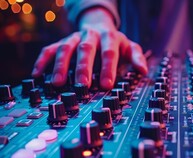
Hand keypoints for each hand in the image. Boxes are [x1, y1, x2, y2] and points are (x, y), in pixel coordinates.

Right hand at [32, 8, 147, 89]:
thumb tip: (143, 71)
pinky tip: (37, 75)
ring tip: (57, 83)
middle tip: (82, 85)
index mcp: (109, 38)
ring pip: (65, 48)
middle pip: (86, 49)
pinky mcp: (61, 42)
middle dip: (83, 67)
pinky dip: (42, 61)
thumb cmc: (115, 43)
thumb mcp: (129, 47)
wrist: (98, 26)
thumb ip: (136, 58)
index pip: (109, 53)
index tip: (107, 85)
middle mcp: (90, 36)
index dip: (108, 69)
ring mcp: (74, 38)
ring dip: (60, 65)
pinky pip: (49, 49)